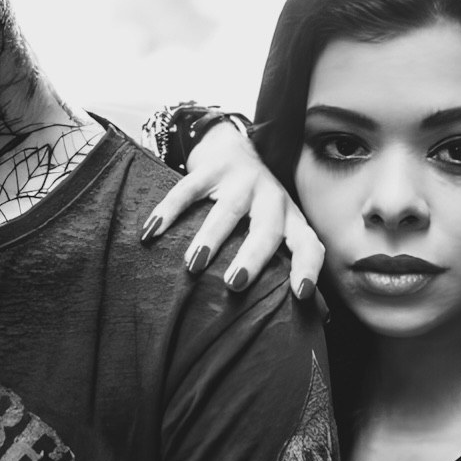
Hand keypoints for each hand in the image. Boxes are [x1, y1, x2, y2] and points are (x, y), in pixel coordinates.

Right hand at [143, 120, 324, 298]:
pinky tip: (152, 232)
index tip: (301, 293)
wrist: (233, 146)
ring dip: (211, 237)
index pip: (308, 243)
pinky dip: (168, 211)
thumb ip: (283, 261)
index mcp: (290, 219)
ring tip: (194, 264)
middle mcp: (272, 198)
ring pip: (228, 210)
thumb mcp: (276, 226)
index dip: (308, 267)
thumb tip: (305, 314)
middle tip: (234, 284)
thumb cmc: (256, 205)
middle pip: (267, 229)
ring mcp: (242, 180)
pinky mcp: (211, 167)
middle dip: (252, 257)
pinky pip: (188, 189)